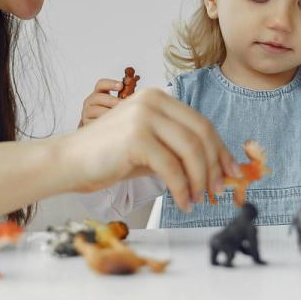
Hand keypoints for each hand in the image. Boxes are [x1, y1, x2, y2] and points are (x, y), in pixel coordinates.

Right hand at [60, 87, 240, 211]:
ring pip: (191, 150)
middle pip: (201, 134)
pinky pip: (172, 167)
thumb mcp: (148, 147)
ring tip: (198, 199)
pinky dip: (182, 188)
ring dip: (200, 180)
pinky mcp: (137, 137)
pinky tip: (182, 201)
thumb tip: (216, 169)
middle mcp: (152, 101)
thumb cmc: (107, 158)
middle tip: (218, 191)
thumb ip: (177, 150)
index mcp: (157, 98)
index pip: (201, 123)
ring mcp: (144, 116)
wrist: (69, 162)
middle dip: (215, 166)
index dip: (220, 150)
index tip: (231, 172)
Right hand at [78, 78, 123, 127]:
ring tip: (119, 115)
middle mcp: (90, 101)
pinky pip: (95, 122)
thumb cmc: (110, 113)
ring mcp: (87, 112)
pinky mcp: (87, 123)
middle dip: (111, 100)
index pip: (101, 84)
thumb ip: (122, 98)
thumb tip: (136, 97)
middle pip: (98, 97)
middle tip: (122, 104)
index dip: (110, 84)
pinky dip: (104, 123)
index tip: (121, 86)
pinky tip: (113, 124)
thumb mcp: (115, 104)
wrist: (99, 129)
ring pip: (95, 110)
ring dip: (108, 112)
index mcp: (98, 93)